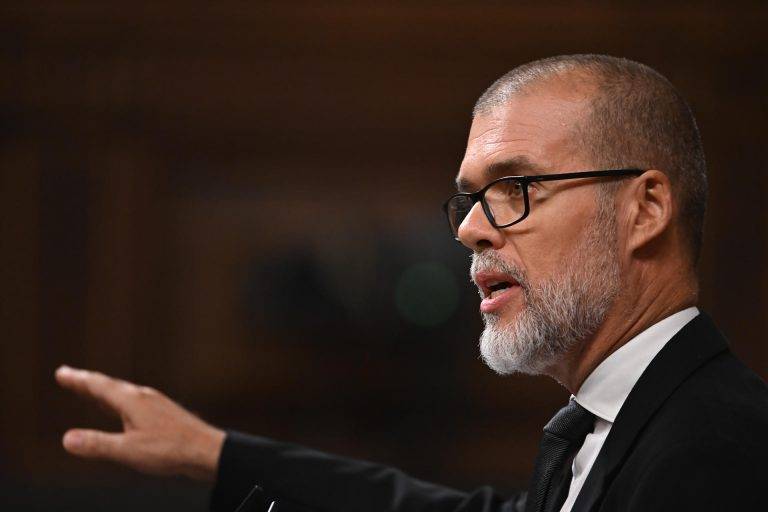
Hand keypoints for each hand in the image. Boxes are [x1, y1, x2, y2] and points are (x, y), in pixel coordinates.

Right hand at [55, 365, 225, 481]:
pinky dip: (119, 402)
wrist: (207, 451)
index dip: (78, 380)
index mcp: (132, 401)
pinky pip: (134, 403)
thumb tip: (67, 439)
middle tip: (69, 376)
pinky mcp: (164, 414)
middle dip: (87, 382)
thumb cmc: (170, 450)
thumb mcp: (128, 450)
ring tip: (90, 390)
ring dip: (104, 391)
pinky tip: (122, 411)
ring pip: (123, 394)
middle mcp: (144, 397)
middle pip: (110, 386)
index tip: (62, 372)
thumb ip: (98, 445)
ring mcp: (156, 404)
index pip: (99, 386)